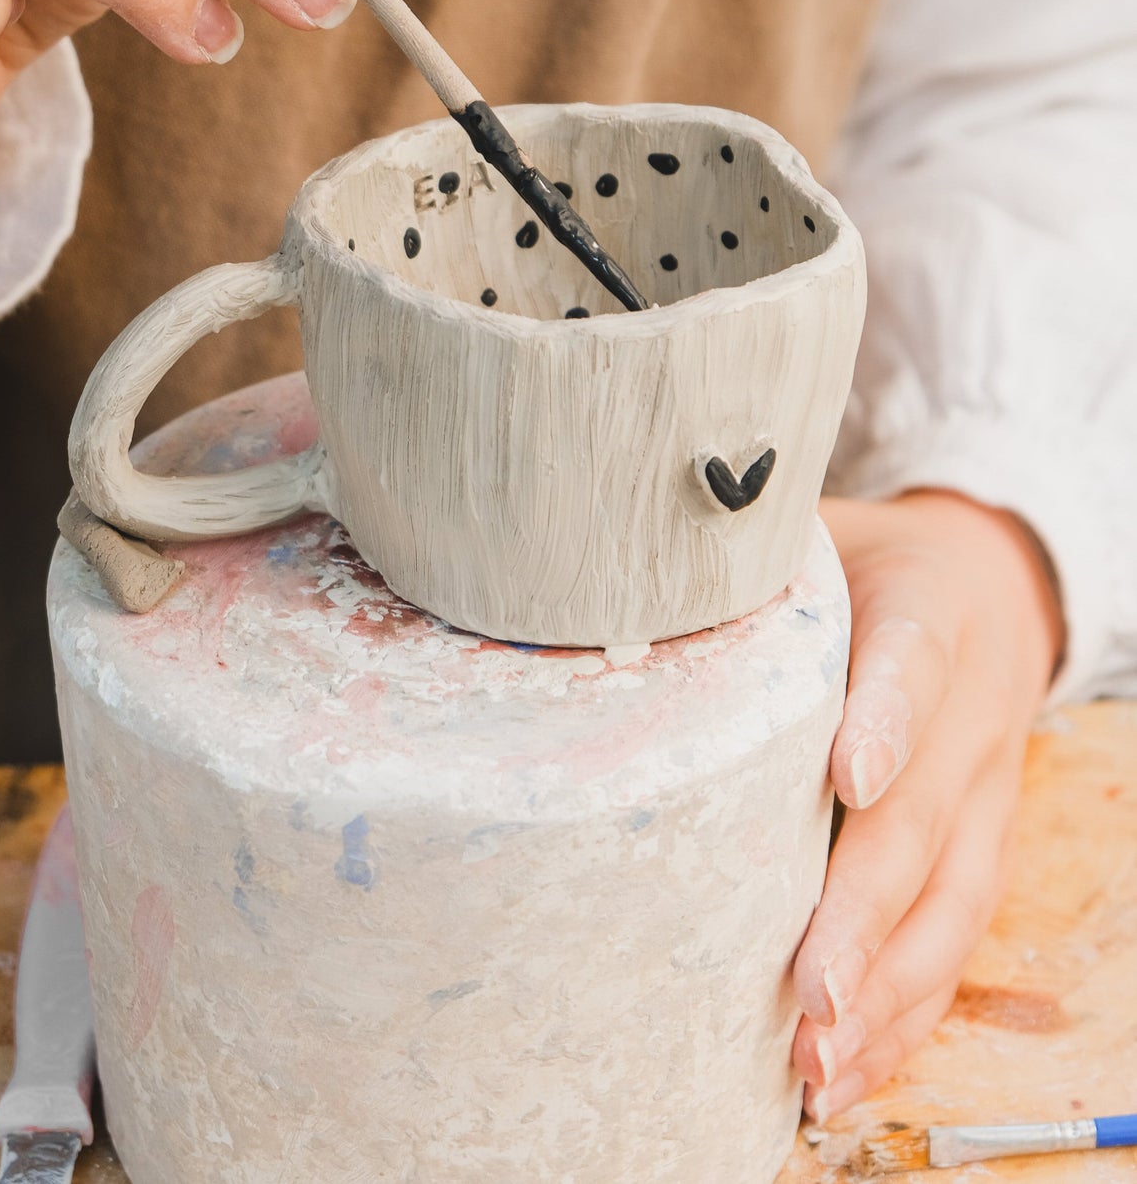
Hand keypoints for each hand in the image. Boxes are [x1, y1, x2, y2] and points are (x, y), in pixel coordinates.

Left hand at [792, 489, 1063, 1120]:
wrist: (989, 583)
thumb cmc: (868, 561)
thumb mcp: (818, 529)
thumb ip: (741, 551)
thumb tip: (610, 565)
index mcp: (930, 613)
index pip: (911, 664)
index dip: (883, 721)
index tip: (847, 778)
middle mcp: (971, 713)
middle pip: (922, 818)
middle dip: (863, 909)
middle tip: (805, 984)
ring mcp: (984, 793)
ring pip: (950, 901)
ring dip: (884, 987)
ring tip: (815, 1052)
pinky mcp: (980, 848)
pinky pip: (955, 940)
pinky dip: (904, 1014)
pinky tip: (841, 1069)